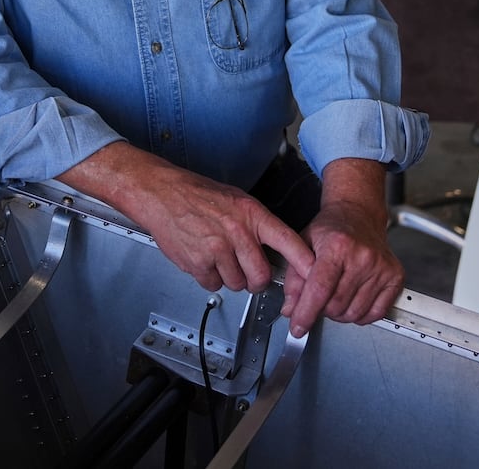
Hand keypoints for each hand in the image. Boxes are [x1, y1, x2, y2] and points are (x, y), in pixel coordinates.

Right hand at [60, 142, 314, 292]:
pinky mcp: (198, 264)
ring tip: (219, 256)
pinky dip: (210, 278)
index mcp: (251, 214)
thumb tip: (276, 247)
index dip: (304, 263)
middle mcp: (237, 232)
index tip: (316, 274)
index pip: (288, 241)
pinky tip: (204, 259)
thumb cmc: (196, 193)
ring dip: (230, 277)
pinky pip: (214, 285)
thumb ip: (256, 224)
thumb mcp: (236, 199)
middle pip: (261, 276)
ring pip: (237, 284)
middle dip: (256, 280)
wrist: (161, 194)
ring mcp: (217, 250)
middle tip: (248, 271)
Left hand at [281, 158, 402, 336]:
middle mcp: (363, 256)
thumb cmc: (332, 229)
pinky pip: (376, 313)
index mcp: (338, 245)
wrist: (359, 214)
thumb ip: (294, 279)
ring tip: (336, 295)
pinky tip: (353, 300)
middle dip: (321, 310)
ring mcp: (382, 267)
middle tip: (319, 297)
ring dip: (340, 313)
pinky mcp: (395, 276)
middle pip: (336, 305)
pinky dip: (361, 315)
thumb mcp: (303, 245)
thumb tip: (290, 309)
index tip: (298, 327)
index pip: (320, 289)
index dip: (306, 313)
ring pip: (354, 313)